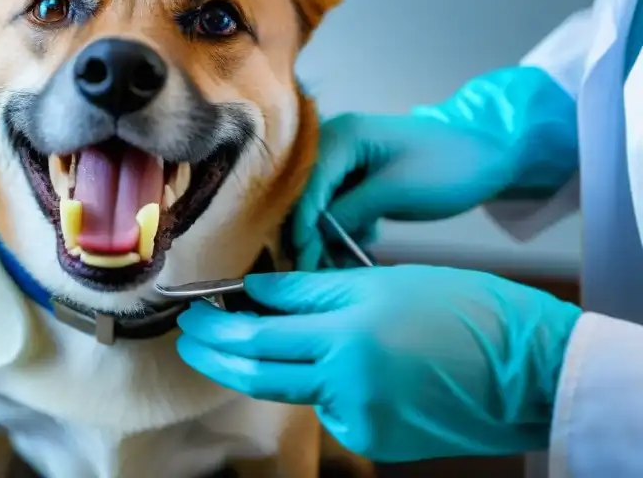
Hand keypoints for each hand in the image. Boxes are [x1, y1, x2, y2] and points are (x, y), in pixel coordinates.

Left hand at [176, 267, 581, 461]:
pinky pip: (326, 407)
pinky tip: (322, 360)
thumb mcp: (380, 282)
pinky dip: (312, 382)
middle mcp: (347, 388)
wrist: (531, 370)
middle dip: (215, 354)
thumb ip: (309, 292)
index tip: (192, 311)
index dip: (215, 325)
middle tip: (190, 335)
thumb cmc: (464, 309)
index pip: (254, 336)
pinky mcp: (376, 441)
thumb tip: (255, 291)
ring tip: (241, 337)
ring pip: (289, 391)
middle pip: (256, 375)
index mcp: (347, 339)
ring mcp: (361, 422)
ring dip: (258, 366)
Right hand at [293, 112, 515, 269]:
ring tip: (345, 262)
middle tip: (319, 268)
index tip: (302, 256)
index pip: (306, 182)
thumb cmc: (446, 167)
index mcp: (342, 135)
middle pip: (308, 194)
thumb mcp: (394, 191)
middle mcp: (336, 144)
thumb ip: (348, 210)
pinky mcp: (360, 179)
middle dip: (313, 232)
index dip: (302, 221)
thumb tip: (312, 234)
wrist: (489, 158)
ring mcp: (348, 162)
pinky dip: (348, 229)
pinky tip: (364, 245)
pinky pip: (341, 208)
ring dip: (331, 235)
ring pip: (323, 205)